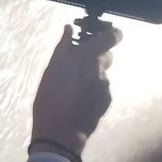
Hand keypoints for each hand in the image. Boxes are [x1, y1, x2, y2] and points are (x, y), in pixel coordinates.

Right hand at [30, 22, 120, 161]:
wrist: (60, 132)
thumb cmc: (49, 99)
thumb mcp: (50, 71)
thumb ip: (63, 47)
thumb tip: (69, 29)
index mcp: (84, 56)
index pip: (111, 37)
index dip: (112, 34)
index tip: (108, 36)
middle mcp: (98, 68)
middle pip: (106, 56)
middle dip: (96, 58)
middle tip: (80, 69)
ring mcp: (105, 85)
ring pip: (103, 74)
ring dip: (94, 77)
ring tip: (77, 91)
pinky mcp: (108, 99)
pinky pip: (103, 90)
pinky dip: (95, 92)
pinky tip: (82, 101)